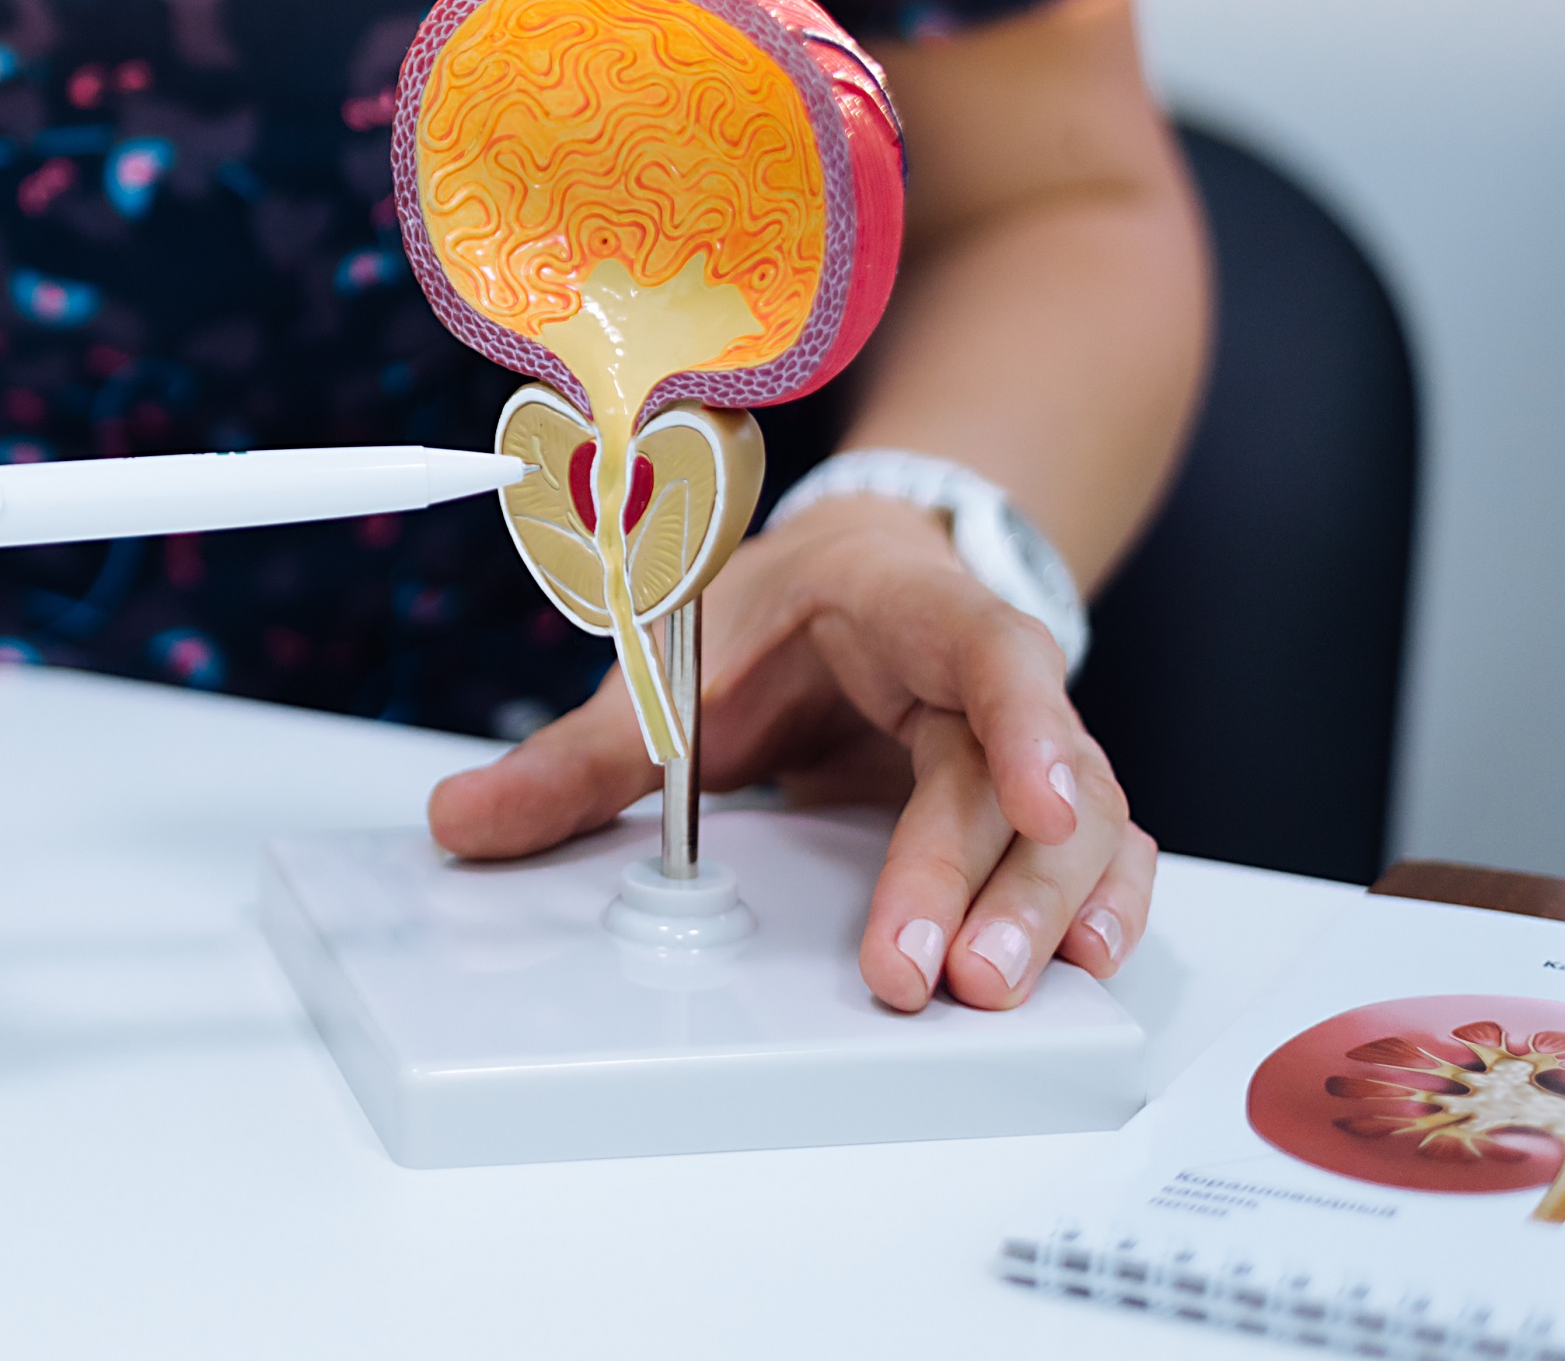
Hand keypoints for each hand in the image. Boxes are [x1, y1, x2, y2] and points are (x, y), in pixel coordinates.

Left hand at [428, 493, 1152, 1010]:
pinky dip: (1099, 905)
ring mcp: (1027, 743)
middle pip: (1025, 774)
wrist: (855, 574)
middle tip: (942, 973)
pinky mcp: (1034, 805)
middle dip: (989, 880)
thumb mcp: (680, 657)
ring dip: (1046, 909)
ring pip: (1082, 823)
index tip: (1034, 797)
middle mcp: (987, 675)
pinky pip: (1096, 853)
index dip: (1025, 722)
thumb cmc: (783, 612)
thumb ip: (581, 752)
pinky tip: (1086, 963)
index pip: (989, 652)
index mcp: (911, 609)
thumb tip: (465, 820)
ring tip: (996, 989)